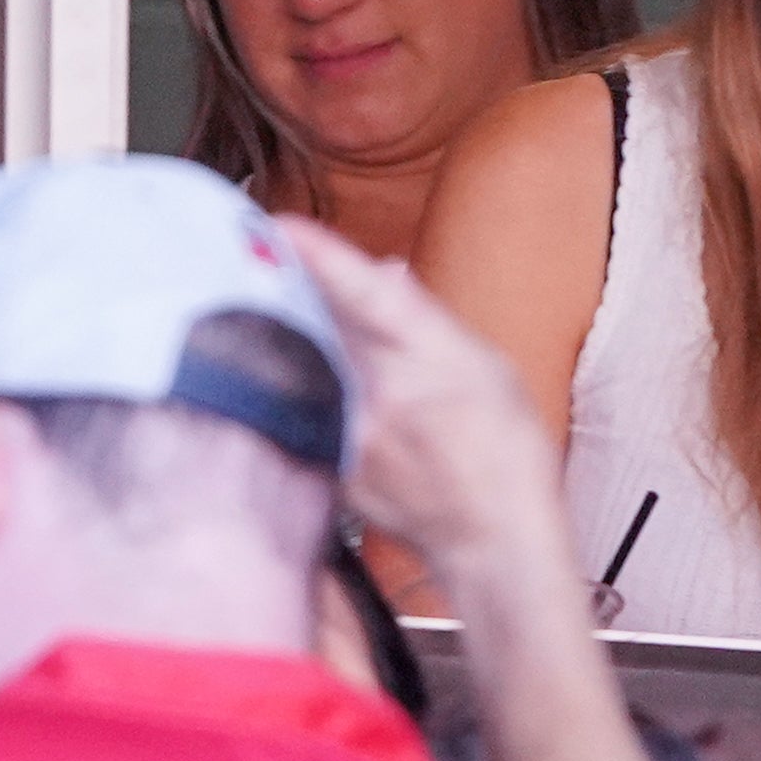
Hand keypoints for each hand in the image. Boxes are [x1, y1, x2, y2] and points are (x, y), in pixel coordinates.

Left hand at [279, 217, 567, 575]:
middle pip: (322, 325)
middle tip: (256, 254)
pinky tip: (325, 393)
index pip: (366, 295)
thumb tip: (383, 274)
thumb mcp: (485, 363)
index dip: (322, 257)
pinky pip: (312, 410)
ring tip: (294, 325)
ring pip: (310, 366)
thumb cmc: (504, 447)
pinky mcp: (335, 463)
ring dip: (298, 340)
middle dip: (292, 290)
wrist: (496, 535)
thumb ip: (426, 317)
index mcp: (431, 355)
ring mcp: (354, 432)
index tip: (280, 224)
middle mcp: (385, 391)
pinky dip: (311, 392)